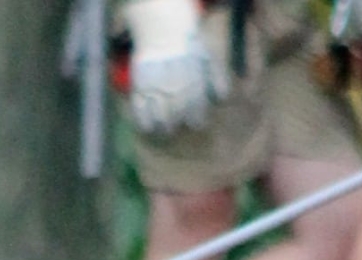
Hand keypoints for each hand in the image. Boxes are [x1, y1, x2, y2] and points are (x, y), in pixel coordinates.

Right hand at [123, 0, 228, 133]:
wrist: (163, 28)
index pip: (195, 105)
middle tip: (177, 127)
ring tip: (164, 129)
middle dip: (177, 123)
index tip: (196, 124)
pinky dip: (144, 121)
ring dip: (162, 125)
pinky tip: (148, 126)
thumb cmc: (189, 45)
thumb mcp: (207, 56)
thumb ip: (216, 78)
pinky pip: (140, 108)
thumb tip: (222, 99)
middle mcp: (174, 83)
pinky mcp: (140, 84)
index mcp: (192, 77)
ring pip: (159, 114)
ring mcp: (155, 84)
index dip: (197, 118)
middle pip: (176, 113)